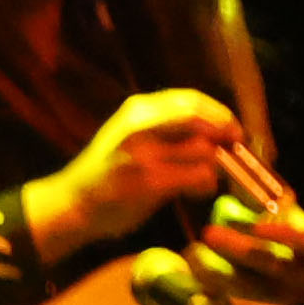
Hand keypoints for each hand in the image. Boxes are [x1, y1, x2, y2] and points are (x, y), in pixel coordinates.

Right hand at [23, 88, 242, 259]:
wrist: (71, 205)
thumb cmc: (105, 173)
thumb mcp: (129, 135)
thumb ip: (165, 126)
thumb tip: (217, 127)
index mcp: (137, 110)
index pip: (191, 100)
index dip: (220, 113)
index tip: (232, 130)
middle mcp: (140, 126)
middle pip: (202, 120)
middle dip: (225, 134)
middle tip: (232, 150)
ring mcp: (143, 154)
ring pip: (205, 150)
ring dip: (215, 166)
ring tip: (206, 179)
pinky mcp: (149, 182)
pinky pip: (198, 176)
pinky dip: (206, 184)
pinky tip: (196, 192)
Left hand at [191, 192, 303, 304]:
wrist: (272, 285)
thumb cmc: (268, 237)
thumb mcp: (271, 214)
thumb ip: (262, 194)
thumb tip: (244, 152)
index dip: (286, 235)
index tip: (256, 224)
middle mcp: (302, 276)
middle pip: (272, 265)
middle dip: (238, 249)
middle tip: (208, 232)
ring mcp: (280, 301)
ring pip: (248, 290)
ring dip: (215, 272)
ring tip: (192, 253)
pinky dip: (208, 298)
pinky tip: (194, 286)